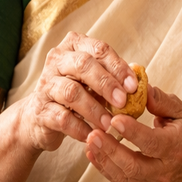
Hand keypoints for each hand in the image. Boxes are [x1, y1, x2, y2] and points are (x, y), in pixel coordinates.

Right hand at [20, 31, 139, 152]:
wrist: (42, 117)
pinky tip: (93, 135)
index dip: (118, 67)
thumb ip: (115, 78)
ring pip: (71, 92)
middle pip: (82, 65)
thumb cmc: (77, 94)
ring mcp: (45, 84)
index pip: (99, 49)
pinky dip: (80, 128)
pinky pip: (62, 117)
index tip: (133, 86)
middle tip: (123, 102)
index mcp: (74, 46)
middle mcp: (57, 60)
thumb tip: (141, 83)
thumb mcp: (96, 81)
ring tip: (110, 124)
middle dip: (106, 84)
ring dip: (95, 109)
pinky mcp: (40, 110)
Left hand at [84, 86, 181, 181]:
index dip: (133, 132)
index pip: (153, 142)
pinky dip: (103, 168)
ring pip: (124, 176)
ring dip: (104, 159)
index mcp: (176, 147)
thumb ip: (162, 102)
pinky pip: (120, 180)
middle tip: (93, 133)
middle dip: (111, 150)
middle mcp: (164, 168)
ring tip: (89, 141)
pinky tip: (92, 152)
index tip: (115, 119)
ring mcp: (152, 181)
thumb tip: (143, 89)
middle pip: (134, 165)